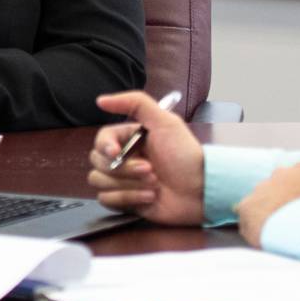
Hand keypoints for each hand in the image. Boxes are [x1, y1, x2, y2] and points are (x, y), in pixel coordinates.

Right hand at [87, 91, 204, 225]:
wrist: (201, 190)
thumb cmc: (185, 155)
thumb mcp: (166, 122)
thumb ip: (136, 103)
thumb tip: (101, 100)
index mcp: (130, 139)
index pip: (102, 139)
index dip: (105, 146)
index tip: (115, 152)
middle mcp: (124, 159)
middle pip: (98, 161)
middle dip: (124, 169)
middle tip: (150, 170)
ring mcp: (123, 181)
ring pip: (99, 181)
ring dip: (127, 184)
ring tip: (153, 185)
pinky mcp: (125, 200)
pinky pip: (106, 199)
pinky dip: (128, 198)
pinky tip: (150, 197)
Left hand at [235, 163, 299, 246]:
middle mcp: (278, 174)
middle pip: (279, 187)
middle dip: (283, 201)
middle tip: (291, 218)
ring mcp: (260, 189)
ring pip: (262, 201)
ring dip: (268, 212)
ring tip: (278, 229)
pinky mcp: (246, 206)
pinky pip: (248, 216)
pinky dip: (254, 225)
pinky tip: (264, 235)